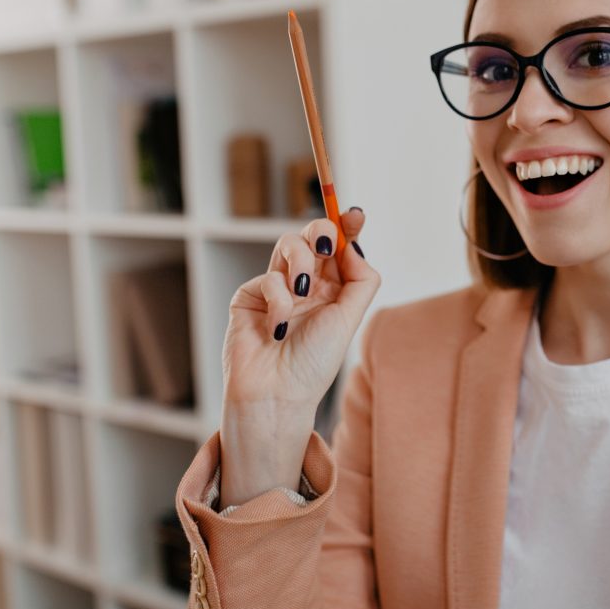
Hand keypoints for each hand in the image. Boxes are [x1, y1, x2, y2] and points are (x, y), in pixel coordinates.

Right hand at [218, 208, 379, 504]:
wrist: (277, 394)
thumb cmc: (314, 363)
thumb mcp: (349, 318)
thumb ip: (360, 279)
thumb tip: (355, 244)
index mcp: (333, 290)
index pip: (340, 248)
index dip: (346, 226)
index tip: (355, 214)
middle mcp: (306, 285)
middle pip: (313, 237)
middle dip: (321, 232)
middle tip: (326, 244)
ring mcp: (276, 288)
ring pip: (289, 246)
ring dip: (300, 263)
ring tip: (302, 291)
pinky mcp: (249, 296)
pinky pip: (268, 278)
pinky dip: (278, 301)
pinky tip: (278, 328)